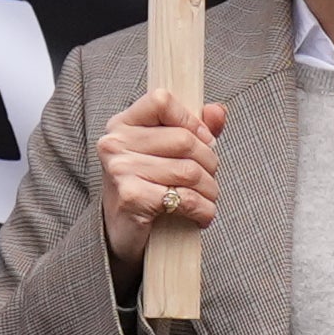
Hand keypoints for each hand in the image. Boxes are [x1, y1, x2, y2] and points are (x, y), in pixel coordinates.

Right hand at [94, 90, 225, 278]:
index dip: (191, 121)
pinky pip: (184, 198)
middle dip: (209, 162)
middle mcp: (116, 143)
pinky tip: (202, 216)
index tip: (203, 141)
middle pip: (184, 140)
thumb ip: (193, 128)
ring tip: (208, 199)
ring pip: (189, 171)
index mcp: (123, 124)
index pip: (162, 101)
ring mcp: (121, 169)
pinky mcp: (132, 197)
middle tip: (210, 179)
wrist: (120, 233)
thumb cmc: (146, 188)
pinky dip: (203, 209)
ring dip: (210, 190)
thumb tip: (217, 111)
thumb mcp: (166, 153)